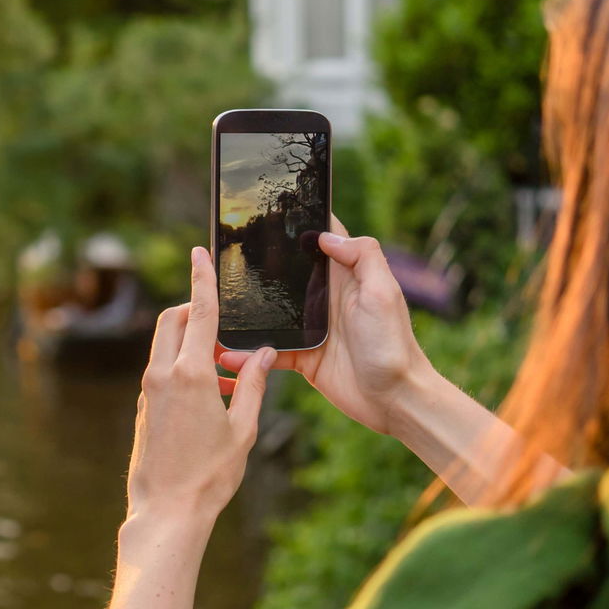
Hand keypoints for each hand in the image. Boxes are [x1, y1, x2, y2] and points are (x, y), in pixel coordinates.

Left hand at [127, 246, 275, 523]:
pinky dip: (184, 368)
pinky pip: (163, 371)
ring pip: (166, 346)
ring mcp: (148, 390)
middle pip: (174, 320)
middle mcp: (162, 375)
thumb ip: (256, 385)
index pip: (199, 313)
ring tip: (229, 375)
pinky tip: (213, 396)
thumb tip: (267, 354)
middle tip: (225, 327)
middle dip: (196, 311)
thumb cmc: (210, 474)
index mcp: (191, 374)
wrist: (167, 511)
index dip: (201, 279)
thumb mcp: (244, 429)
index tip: (199, 253)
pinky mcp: (144, 406)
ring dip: (193, 344)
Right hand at [219, 218, 429, 434]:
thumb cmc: (393, 345)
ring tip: (213, 306)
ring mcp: (310, 328)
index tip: (267, 208)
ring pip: (269, 312)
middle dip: (256, 264)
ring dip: (245, 311)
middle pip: (285, 273)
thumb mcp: (383, 292)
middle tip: (220, 257)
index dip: (299, 222)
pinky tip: (227, 354)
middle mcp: (324, 298)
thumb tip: (325, 234)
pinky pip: (268, 350)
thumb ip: (362, 257)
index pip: (320, 239)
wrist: (395, 400)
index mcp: (344, 277)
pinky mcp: (302, 357)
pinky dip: (247, 353)